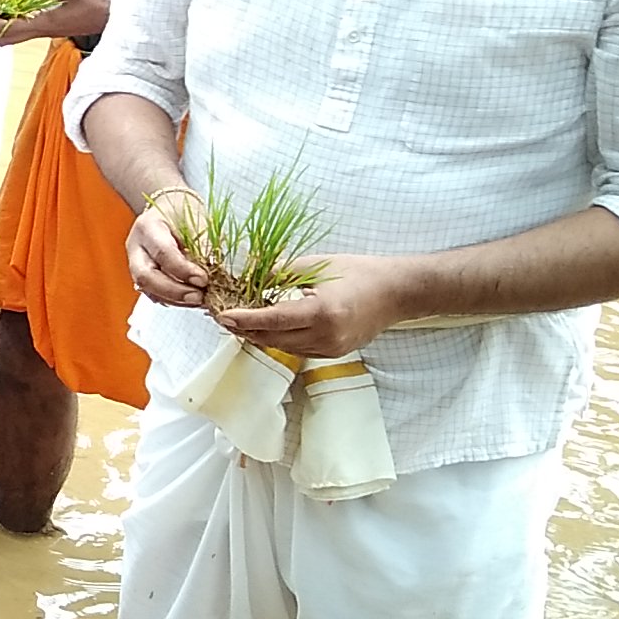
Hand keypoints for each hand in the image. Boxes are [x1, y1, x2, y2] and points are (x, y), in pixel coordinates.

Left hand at [0, 0, 112, 46]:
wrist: (113, 17)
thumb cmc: (96, 4)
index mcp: (42, 24)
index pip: (6, 28)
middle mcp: (38, 30)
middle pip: (1, 37)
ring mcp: (42, 29)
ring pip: (8, 34)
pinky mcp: (46, 25)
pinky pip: (17, 27)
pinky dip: (3, 21)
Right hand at [125, 192, 208, 308]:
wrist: (168, 210)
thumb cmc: (183, 213)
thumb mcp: (196, 221)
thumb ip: (203, 247)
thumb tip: (215, 273)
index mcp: (148, 227)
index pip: (162, 253)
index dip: (183, 270)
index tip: (204, 279)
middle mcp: (136, 247)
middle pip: (146, 276)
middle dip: (174, 291)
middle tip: (199, 297)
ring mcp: (135, 263)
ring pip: (148, 289)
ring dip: (175, 299)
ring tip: (200, 300)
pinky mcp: (142, 276)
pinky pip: (154, 294)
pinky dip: (174, 300)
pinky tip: (191, 300)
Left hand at [216, 254, 411, 358]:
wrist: (397, 292)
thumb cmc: (359, 272)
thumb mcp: (317, 265)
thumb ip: (280, 271)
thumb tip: (248, 273)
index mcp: (322, 313)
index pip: (273, 319)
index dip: (244, 319)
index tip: (222, 315)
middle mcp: (326, 336)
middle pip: (273, 338)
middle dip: (245, 329)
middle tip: (222, 317)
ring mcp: (331, 348)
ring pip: (283, 347)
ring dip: (259, 335)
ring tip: (238, 321)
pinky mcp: (334, 353)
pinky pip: (297, 349)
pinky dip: (278, 339)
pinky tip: (265, 327)